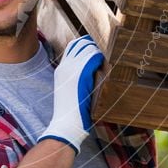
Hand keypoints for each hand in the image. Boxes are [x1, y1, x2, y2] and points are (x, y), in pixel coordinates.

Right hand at [37, 35, 104, 153]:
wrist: (66, 124)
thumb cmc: (70, 112)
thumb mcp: (68, 90)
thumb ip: (75, 78)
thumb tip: (90, 71)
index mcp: (61, 69)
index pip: (72, 46)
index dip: (85, 44)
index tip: (96, 49)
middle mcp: (65, 66)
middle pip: (80, 43)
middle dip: (93, 45)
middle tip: (104, 54)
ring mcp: (72, 69)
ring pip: (88, 48)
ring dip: (98, 52)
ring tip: (106, 61)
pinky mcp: (81, 74)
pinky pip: (93, 57)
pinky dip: (100, 58)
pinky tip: (106, 66)